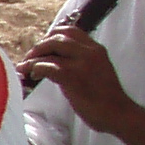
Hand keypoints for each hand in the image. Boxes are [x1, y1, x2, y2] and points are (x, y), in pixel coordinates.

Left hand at [25, 28, 144, 144]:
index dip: (52, 36)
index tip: (43, 47)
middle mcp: (89, 51)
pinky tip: (32, 76)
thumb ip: (82, 62)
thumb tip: (57, 62)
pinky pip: (47, 66)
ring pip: (50, 48)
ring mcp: (81, 62)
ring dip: (33, 57)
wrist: (119, 113)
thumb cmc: (107, 98)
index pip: (70, 31)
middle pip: (57, 37)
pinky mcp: (72, 76)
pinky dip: (34, 68)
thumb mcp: (98, 71)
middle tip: (29, 58)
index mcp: (96, 49)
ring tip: (25, 67)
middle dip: (39, 46)